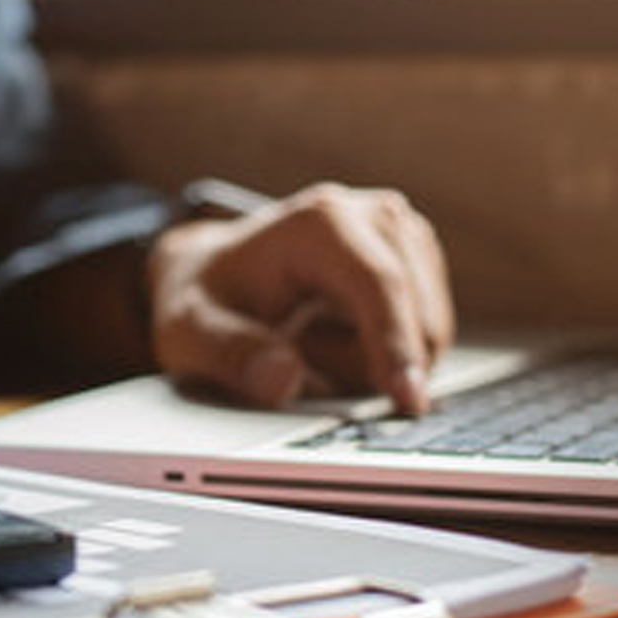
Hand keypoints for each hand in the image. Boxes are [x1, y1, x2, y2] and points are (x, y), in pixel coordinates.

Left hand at [146, 182, 453, 413]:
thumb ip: (230, 355)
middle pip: (415, 320)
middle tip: (299, 353)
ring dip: (372, 364)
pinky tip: (337, 338)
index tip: (406, 400)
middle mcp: (375, 217)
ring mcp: (405, 238)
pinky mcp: (420, 264)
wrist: (217, 274)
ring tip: (310, 341)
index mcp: (321, 222)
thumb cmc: (206, 300)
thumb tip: (284, 378)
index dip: (396, 344)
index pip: (378, 285)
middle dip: (366, 365)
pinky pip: (426, 339)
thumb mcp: (189, 333)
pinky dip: (384, 356)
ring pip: (428, 338)